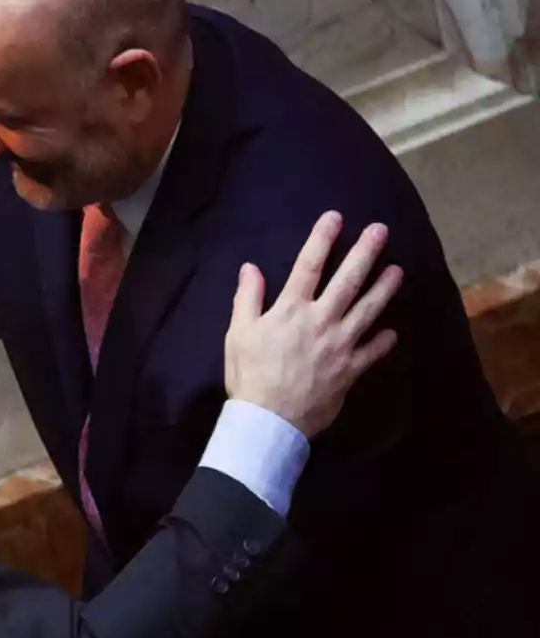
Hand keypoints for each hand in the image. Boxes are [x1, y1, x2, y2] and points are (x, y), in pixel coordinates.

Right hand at [225, 211, 401, 437]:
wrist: (269, 420)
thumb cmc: (249, 375)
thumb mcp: (239, 333)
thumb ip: (247, 298)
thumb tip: (250, 268)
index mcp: (291, 309)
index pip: (308, 265)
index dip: (322, 239)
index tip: (336, 217)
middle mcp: (321, 321)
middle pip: (347, 280)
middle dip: (365, 252)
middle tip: (381, 230)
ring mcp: (340, 345)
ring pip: (368, 310)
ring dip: (384, 288)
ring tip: (398, 270)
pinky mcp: (350, 370)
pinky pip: (372, 352)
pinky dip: (384, 340)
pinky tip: (393, 331)